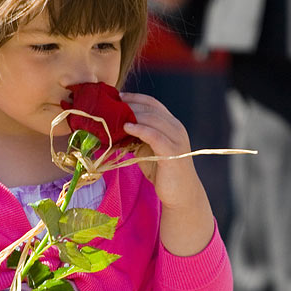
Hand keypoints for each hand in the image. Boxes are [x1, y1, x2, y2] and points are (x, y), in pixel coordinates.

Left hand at [119, 92, 214, 254]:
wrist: (181, 194)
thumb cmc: (163, 171)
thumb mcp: (147, 149)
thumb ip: (137, 137)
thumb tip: (112, 130)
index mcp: (172, 124)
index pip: (153, 103)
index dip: (135, 97)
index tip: (116, 96)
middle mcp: (176, 128)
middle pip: (151, 109)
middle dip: (130, 104)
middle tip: (109, 104)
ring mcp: (176, 140)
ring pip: (153, 120)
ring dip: (132, 115)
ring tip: (113, 114)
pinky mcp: (172, 153)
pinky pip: (155, 136)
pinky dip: (140, 129)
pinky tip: (127, 127)